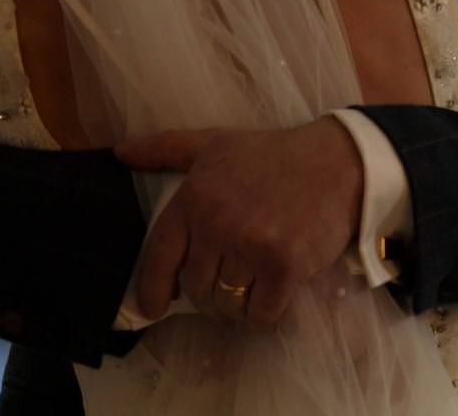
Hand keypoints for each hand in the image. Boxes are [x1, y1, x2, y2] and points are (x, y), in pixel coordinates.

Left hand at [115, 117, 363, 328]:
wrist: (338, 162)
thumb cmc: (272, 155)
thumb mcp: (215, 144)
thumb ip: (164, 148)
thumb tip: (119, 153)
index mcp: (195, 196)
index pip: (159, 257)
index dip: (152, 289)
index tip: (153, 307)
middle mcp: (218, 222)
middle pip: (195, 289)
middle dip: (209, 291)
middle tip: (230, 277)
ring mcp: (252, 245)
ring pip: (227, 305)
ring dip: (238, 304)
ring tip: (253, 283)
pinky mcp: (285, 266)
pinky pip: (260, 314)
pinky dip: (266, 312)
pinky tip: (275, 292)